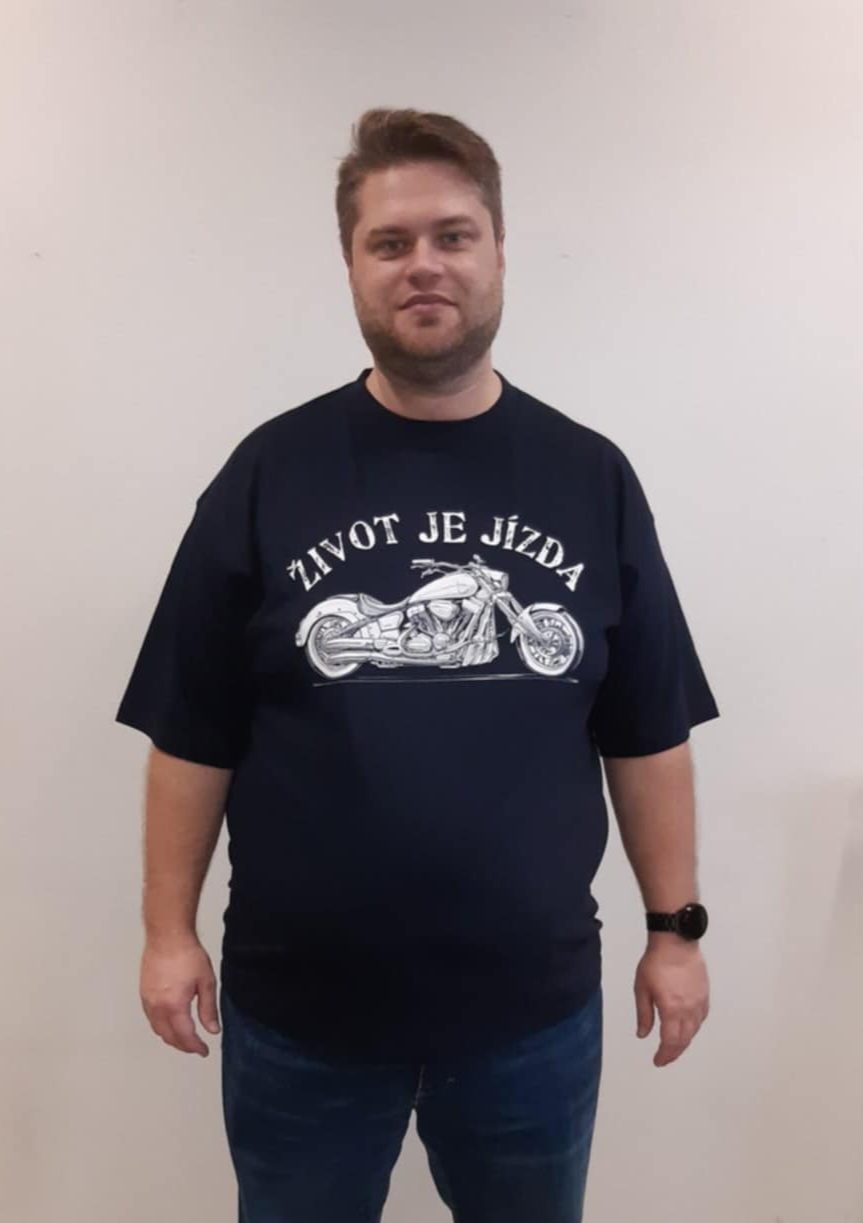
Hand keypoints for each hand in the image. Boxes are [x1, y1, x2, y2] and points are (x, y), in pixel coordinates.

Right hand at [140, 935, 220, 1056]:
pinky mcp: (143, 993)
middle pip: (168, 1036)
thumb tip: (212, 1030)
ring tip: (184, 1038)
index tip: (204, 1051)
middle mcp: (157, 1007)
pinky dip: (160, 1026)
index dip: (195, 1047)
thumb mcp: (206, 982)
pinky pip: (150, 1018)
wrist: (167, 936)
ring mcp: (147, 1001)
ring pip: (157, 1029)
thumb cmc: (187, 954)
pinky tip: (169, 1023)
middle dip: (183, 1045)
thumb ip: (208, 1009)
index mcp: (174, 1006)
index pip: (185, 1036)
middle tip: (195, 1047)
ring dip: (170, 1037)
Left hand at [634, 939, 708, 1066]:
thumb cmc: (655, 962)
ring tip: (675, 1046)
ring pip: (694, 1030)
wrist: (676, 942)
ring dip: (685, 1041)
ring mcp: (699, 1002)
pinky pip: (701, 1018)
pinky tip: (688, 1027)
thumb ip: (644, 1014)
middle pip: (684, 1040)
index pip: (670, 1042)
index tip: (658, 1061)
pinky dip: (694, 1028)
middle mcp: (689, 1010)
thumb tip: (643, 1034)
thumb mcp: (642, 988)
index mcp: (672, 1010)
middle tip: (665, 1058)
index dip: (664, 1055)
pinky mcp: (705, 994)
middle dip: (674, 1052)